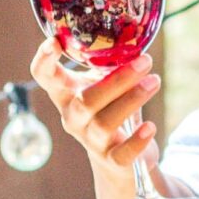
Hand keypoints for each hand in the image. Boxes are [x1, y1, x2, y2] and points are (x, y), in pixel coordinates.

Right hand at [30, 39, 159, 171]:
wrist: (120, 160)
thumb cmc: (112, 111)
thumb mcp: (108, 85)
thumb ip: (114, 65)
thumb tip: (136, 37)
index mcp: (67, 94)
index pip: (45, 77)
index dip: (43, 61)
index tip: (54, 42)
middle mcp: (73, 117)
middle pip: (86, 101)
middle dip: (118, 80)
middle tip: (145, 61)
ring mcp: (90, 140)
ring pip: (105, 122)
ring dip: (133, 100)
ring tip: (154, 81)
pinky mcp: (111, 160)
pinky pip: (122, 153)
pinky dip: (137, 140)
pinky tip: (150, 126)